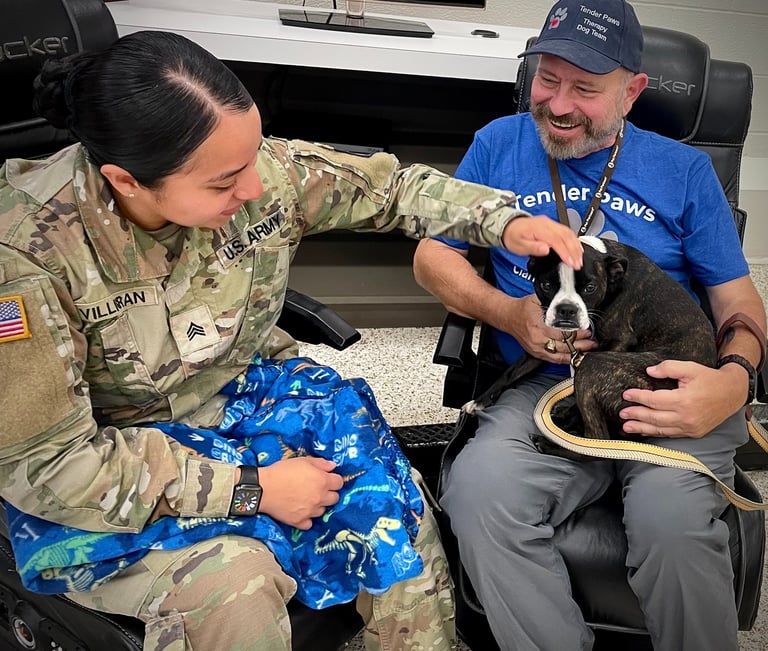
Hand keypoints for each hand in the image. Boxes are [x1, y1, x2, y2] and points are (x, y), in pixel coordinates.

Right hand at [257, 457, 342, 528]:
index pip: (339, 483)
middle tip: (317, 489)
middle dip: (328, 493)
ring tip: (306, 499)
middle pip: (335, 498)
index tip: (327, 479)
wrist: (263, 488)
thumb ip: (320, 463)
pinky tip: (300, 511)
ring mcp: (311, 511)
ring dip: (318, 505)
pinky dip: (307, 518)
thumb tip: (333, 467)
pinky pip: (309, 523)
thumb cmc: (282, 471)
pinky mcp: (300, 521)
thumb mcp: (302, 460)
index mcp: (322, 481)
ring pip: (322, 511)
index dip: (333, 480)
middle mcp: (320, 498)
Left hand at [502, 216, 582, 268]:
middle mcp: (547, 224)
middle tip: (578, 264)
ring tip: (579, 259)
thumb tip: (546, 249)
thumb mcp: (519, 245)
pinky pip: (567, 232)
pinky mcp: (553, 226)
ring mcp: (551, 224)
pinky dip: (573, 241)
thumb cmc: (513, 236)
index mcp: (539, 228)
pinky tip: (576, 249)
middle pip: (566, 236)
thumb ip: (533, 248)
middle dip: (574, 251)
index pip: (556, 240)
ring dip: (576, 246)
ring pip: (569, 233)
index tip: (571, 262)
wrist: (509, 226)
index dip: (565, 252)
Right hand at [506, 294, 594, 363]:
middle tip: (591, 340)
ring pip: (561, 355)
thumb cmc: (522, 308)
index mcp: (538, 325)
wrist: (508, 317)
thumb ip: (552, 301)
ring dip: (576, 352)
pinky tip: (576, 356)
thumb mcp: (536, 299)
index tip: (586, 329)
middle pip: (564, 345)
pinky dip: (566, 359)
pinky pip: (554, 359)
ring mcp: (537, 348)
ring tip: (588, 349)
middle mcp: (537, 339)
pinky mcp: (537, 353)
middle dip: (580, 343)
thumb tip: (569, 302)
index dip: (576, 332)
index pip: (561, 333)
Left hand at [620, 360, 745, 437]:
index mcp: (684, 400)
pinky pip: (671, 434)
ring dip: (642, 428)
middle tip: (622, 413)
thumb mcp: (690, 368)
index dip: (639, 397)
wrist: (732, 393)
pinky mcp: (693, 433)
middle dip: (636, 415)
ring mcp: (690, 428)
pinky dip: (656, 433)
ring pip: (661, 429)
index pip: (654, 400)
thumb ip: (668, 367)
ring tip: (627, 427)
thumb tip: (649, 371)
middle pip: (655, 417)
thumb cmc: (711, 380)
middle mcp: (686, 417)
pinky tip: (645, 431)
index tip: (626, 395)